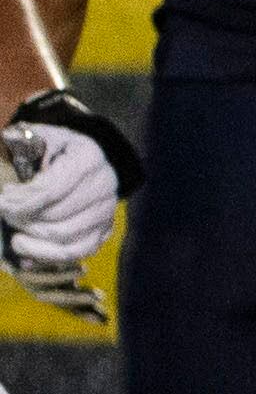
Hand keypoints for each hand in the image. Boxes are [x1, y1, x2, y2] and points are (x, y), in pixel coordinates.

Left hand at [0, 124, 115, 323]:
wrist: (83, 162)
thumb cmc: (54, 149)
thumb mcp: (39, 137)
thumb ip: (23, 142)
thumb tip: (8, 141)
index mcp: (88, 159)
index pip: (51, 190)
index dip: (21, 201)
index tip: (2, 200)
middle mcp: (104, 186)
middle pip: (56, 215)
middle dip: (23, 219)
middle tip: (4, 214)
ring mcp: (107, 210)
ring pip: (65, 236)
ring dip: (32, 239)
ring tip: (14, 234)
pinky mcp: (105, 229)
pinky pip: (77, 251)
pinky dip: (48, 256)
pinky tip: (26, 249)